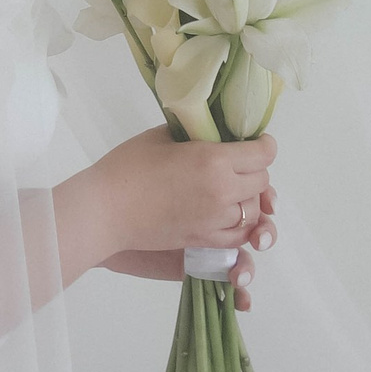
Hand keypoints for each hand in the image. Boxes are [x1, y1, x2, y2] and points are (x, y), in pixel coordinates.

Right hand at [97, 125, 276, 260]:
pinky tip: (226, 214)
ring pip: (253, 211)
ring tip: (231, 190)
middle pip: (262, 182)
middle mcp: (223, 191)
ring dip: (247, 199)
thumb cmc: (127, 166)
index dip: (265, 145)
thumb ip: (192, 133)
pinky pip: (239, 236)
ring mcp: (215, 220)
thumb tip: (207, 130)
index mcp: (214, 160)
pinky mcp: (204, 241)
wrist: (105, 209)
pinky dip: (240, 225)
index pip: (263, 155)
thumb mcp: (161, 136)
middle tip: (239, 164)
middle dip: (256, 171)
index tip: (258, 142)